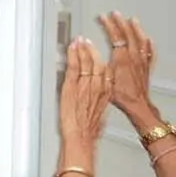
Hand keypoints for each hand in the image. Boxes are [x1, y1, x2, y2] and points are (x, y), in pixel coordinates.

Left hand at [59, 37, 111, 157]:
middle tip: (86, 41)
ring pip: (85, 62)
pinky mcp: (72, 86)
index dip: (100, 58)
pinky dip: (72, 55)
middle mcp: (97, 86)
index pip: (105, 70)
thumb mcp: (99, 111)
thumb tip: (92, 97)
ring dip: (82, 49)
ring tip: (78, 41)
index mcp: (106, 92)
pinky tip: (70, 49)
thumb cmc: (88, 128)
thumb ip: (97, 100)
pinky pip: (73, 66)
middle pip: (97, 62)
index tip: (96, 51)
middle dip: (91, 49)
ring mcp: (85, 85)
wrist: (81, 135)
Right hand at [98, 12, 157, 122]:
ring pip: (141, 40)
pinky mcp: (146, 67)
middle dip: (120, 22)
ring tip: (133, 20)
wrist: (137, 105)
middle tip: (115, 14)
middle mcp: (133, 58)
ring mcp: (141, 62)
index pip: (115, 36)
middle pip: (128, 35)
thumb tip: (90, 52)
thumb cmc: (121, 96)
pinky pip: (150, 52)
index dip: (109, 25)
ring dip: (136, 29)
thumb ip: (98, 63)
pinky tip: (148, 40)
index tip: (104, 18)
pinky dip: (149, 43)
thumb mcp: (103, 78)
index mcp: (122, 59)